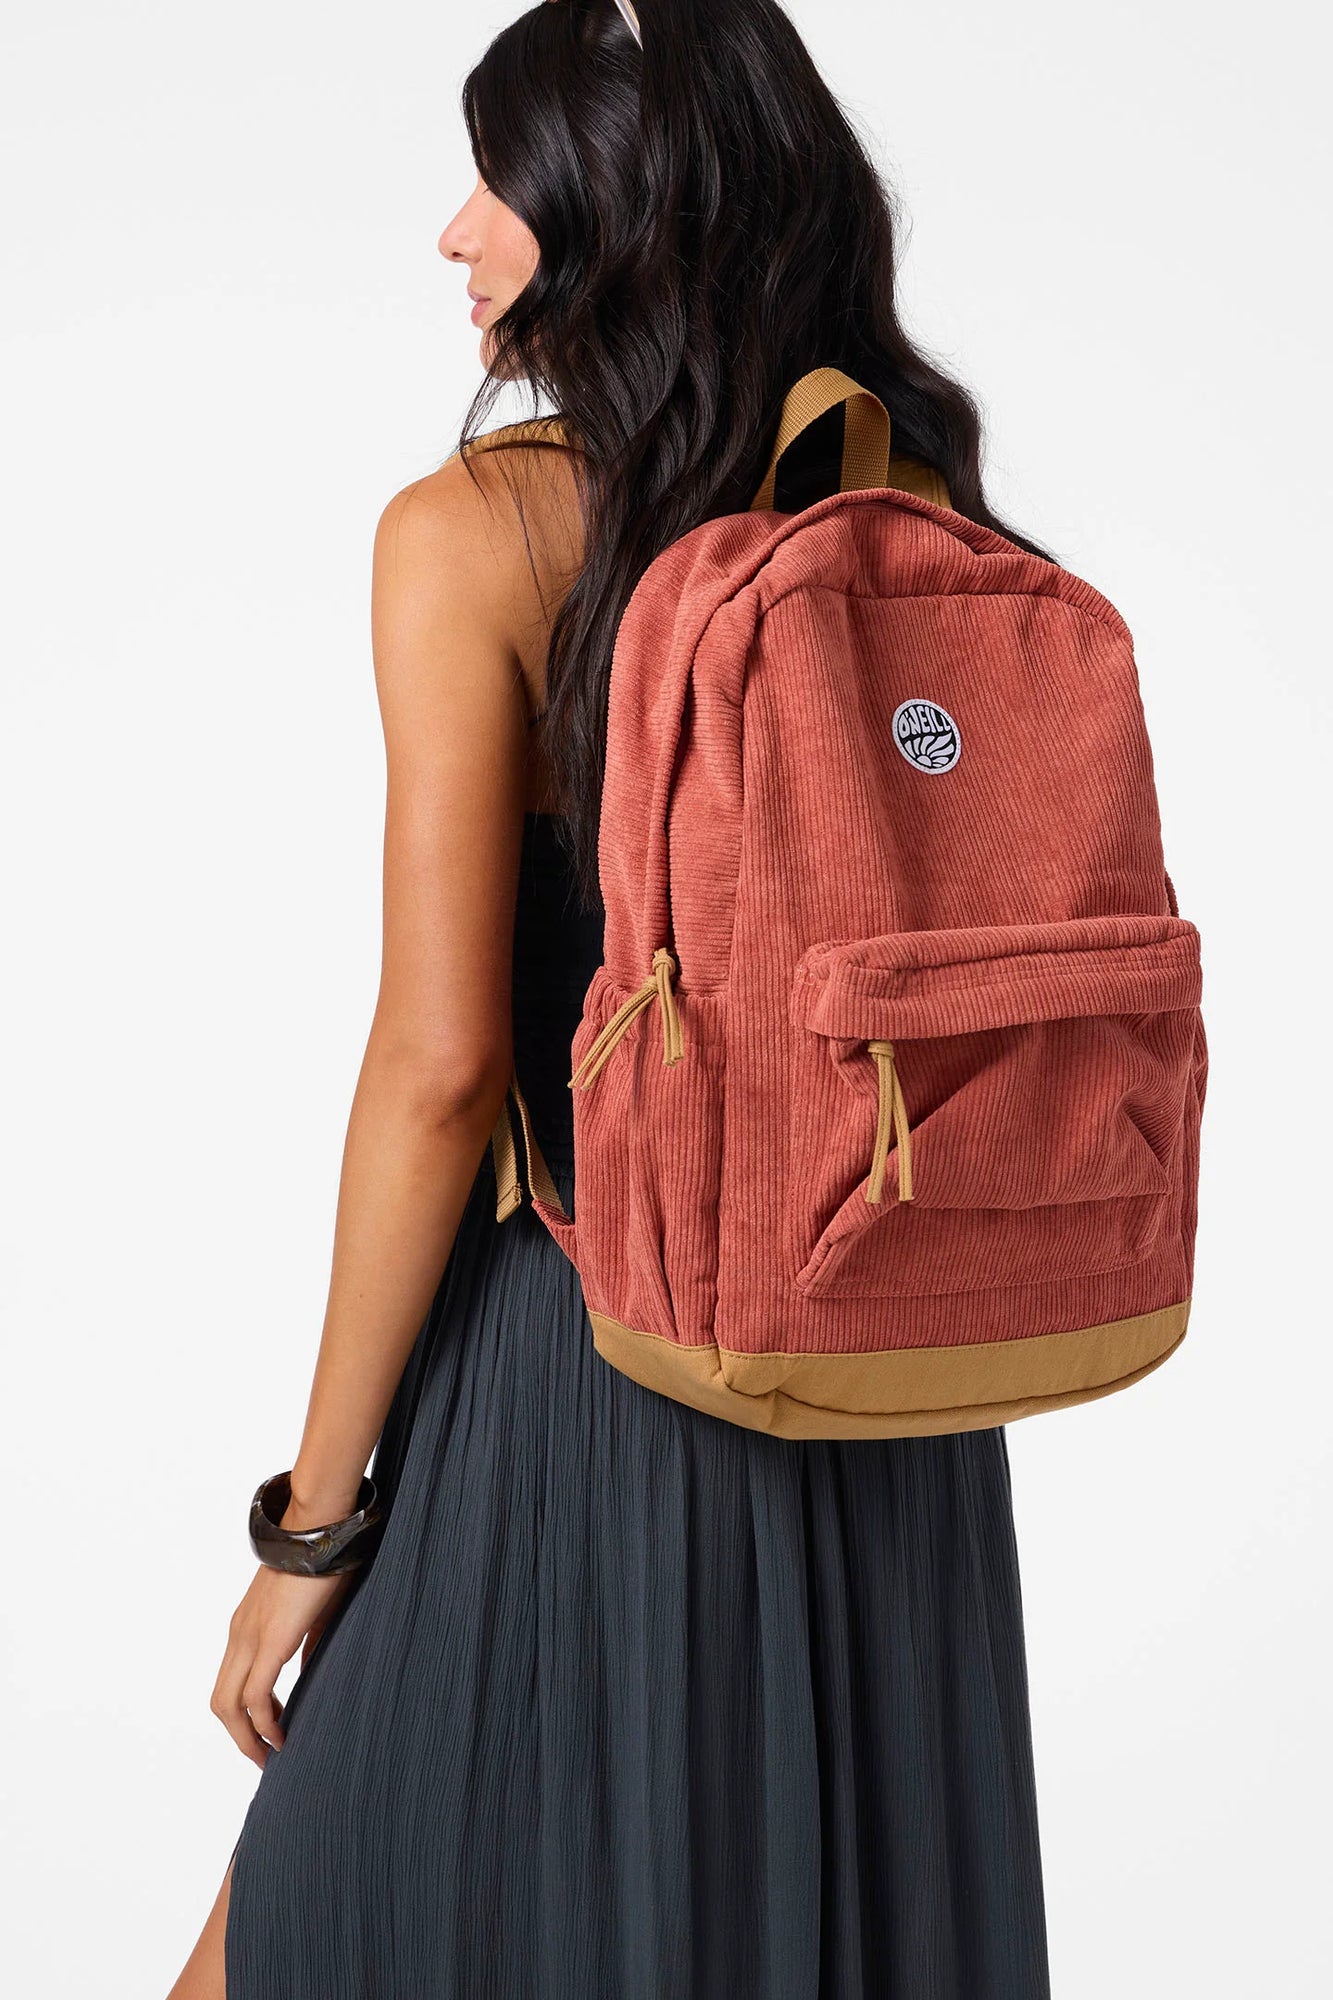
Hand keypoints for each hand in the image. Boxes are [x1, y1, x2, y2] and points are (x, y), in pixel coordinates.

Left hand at [211, 1563, 355, 1766]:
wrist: (318, 1529)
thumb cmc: (322, 1563)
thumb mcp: (310, 1611)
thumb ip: (305, 1644)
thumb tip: (307, 1673)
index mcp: (246, 1626)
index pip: (230, 1682)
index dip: (243, 1715)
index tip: (268, 1732)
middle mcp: (239, 1634)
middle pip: (220, 1701)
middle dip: (239, 1737)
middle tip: (265, 1756)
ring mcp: (249, 1638)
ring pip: (228, 1705)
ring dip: (246, 1738)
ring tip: (271, 1755)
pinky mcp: (269, 1642)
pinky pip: (255, 1696)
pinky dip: (263, 1724)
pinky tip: (280, 1735)